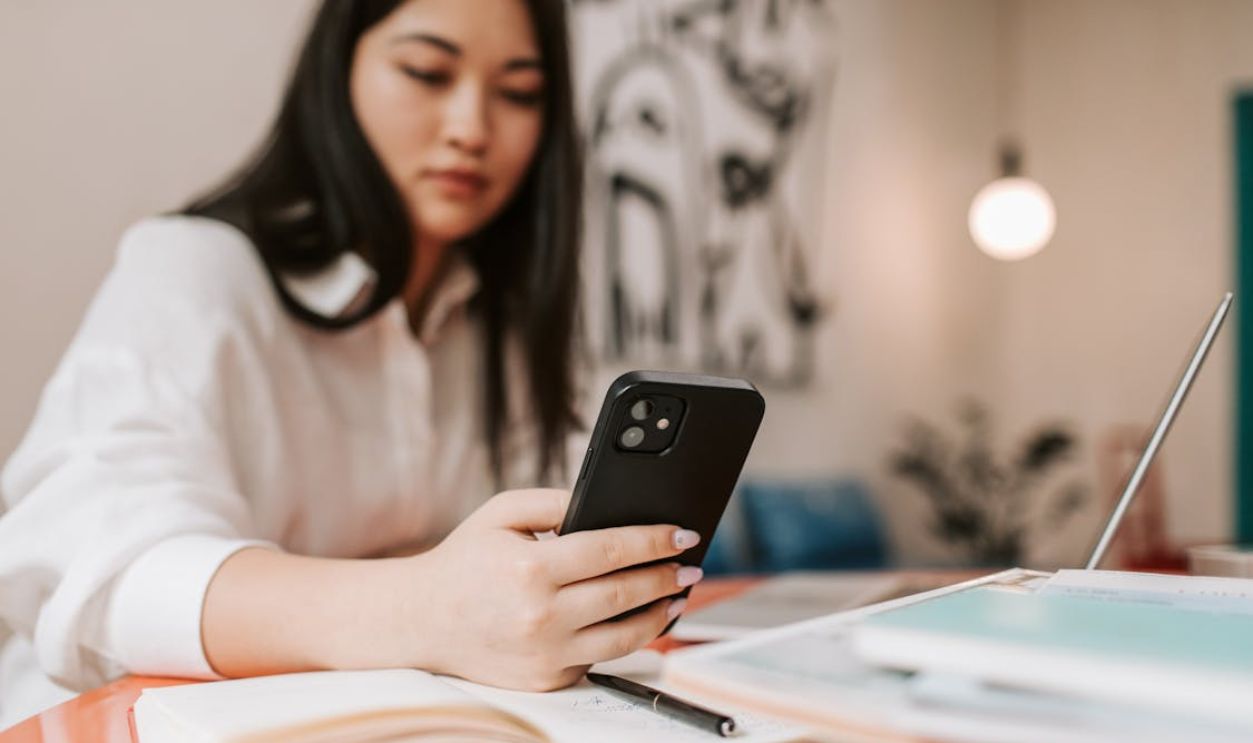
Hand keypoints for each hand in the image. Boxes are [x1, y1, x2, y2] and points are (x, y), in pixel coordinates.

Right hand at [405, 488, 702, 690]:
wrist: (420, 621)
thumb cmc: (464, 562)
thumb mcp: (501, 513)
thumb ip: (555, 501)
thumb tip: (607, 505)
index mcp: (531, 569)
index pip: (612, 550)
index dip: (655, 540)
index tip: (684, 533)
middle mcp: (541, 616)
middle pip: (627, 594)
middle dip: (668, 577)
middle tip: (692, 565)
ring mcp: (546, 654)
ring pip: (625, 636)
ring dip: (660, 614)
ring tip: (677, 595)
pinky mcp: (547, 680)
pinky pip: (600, 658)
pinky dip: (626, 639)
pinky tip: (641, 620)